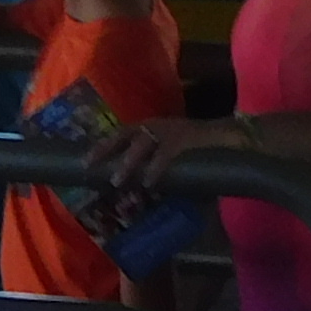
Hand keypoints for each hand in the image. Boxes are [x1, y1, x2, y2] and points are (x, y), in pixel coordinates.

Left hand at [89, 113, 229, 193]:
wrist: (225, 134)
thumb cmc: (195, 146)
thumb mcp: (169, 150)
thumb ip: (153, 162)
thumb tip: (136, 185)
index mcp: (150, 126)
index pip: (120, 134)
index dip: (102, 145)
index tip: (85, 160)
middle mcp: (156, 125)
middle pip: (124, 134)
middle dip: (105, 148)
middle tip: (89, 165)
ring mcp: (170, 130)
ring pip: (142, 144)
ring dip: (128, 162)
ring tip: (117, 181)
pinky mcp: (184, 138)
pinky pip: (165, 154)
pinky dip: (155, 168)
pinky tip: (149, 183)